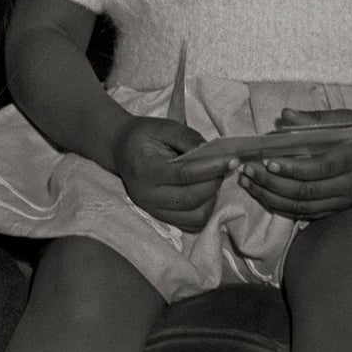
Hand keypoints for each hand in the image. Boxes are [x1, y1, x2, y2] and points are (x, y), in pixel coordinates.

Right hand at [113, 116, 228, 232]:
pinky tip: (206, 193)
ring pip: (195, 216)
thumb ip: (187, 137)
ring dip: (212, 198)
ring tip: (213, 179)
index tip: (231, 161)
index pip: (184, 175)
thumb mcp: (162, 127)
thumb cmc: (142, 136)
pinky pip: (191, 224)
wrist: (120, 150)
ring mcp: (153, 210)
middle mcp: (147, 196)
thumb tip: (213, 152)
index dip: (211, 169)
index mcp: (145, 170)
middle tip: (225, 167)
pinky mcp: (161, 217)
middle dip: (214, 183)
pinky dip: (205, 210)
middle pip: (192, 198)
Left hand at [238, 108, 351, 217]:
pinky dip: (283, 207)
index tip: (267, 161)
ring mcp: (348, 201)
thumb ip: (315, 119)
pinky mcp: (342, 210)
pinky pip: (309, 215)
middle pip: (309, 191)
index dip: (293, 167)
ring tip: (248, 183)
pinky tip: (263, 195)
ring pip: (306, 208)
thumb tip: (284, 116)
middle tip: (247, 171)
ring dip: (272, 197)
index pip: (322, 167)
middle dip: (273, 183)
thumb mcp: (346, 118)